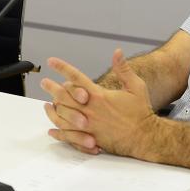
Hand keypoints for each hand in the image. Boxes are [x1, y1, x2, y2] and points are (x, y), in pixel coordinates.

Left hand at [42, 49, 156, 157]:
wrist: (145, 137)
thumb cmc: (141, 112)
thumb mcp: (136, 86)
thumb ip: (123, 69)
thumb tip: (117, 51)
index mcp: (99, 95)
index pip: (76, 77)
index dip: (61, 67)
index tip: (51, 62)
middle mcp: (90, 110)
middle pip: (64, 96)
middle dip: (51, 88)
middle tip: (44, 83)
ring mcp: (88, 125)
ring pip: (63, 116)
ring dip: (52, 109)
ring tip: (46, 104)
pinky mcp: (90, 139)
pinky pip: (69, 135)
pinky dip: (59, 132)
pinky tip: (52, 129)